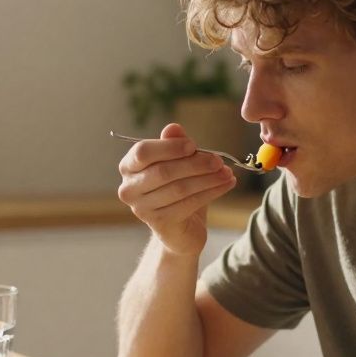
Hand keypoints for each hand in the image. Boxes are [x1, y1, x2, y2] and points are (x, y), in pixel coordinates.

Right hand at [117, 123, 236, 256]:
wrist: (179, 228)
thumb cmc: (175, 187)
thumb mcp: (177, 162)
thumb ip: (174, 144)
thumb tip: (173, 128)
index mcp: (128, 167)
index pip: (143, 152)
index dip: (170, 147)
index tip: (194, 145)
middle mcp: (129, 189)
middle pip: (164, 171)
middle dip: (195, 164)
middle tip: (218, 161)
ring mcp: (142, 209)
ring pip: (179, 189)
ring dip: (208, 179)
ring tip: (227, 173)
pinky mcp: (160, 223)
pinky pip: (189, 204)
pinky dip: (211, 192)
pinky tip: (226, 185)